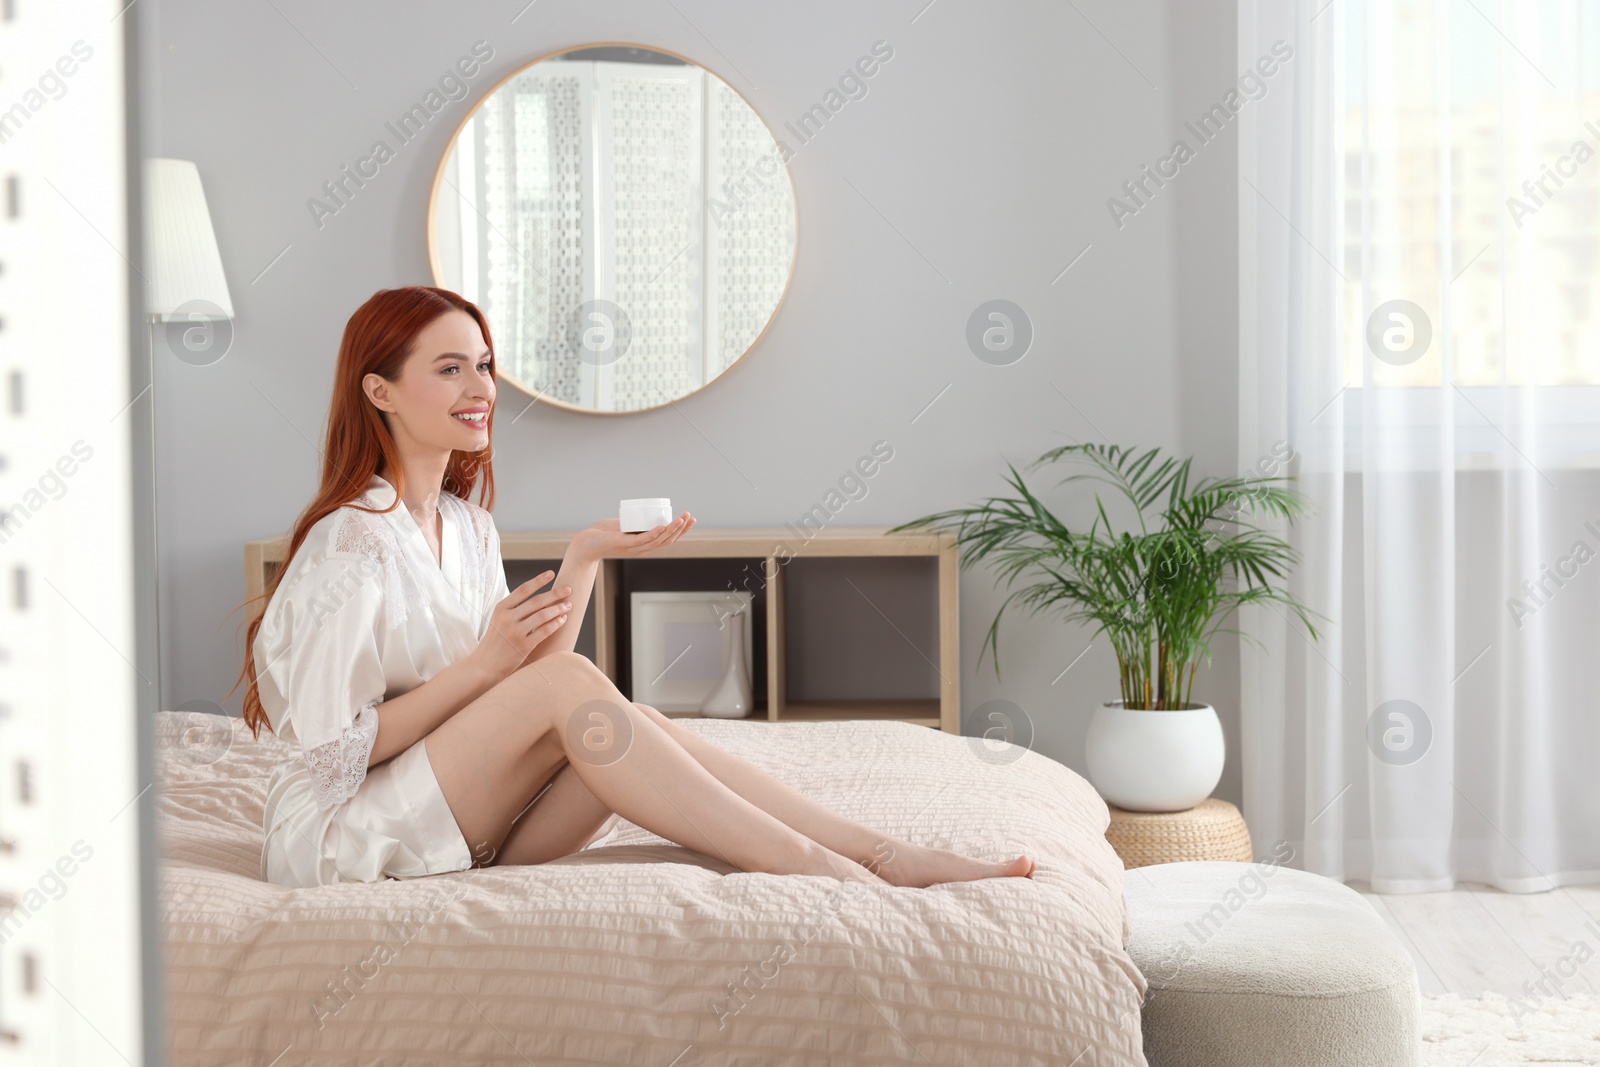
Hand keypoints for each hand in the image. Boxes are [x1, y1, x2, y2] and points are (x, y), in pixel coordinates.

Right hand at [470, 570, 573, 681]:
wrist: (484, 665)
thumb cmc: (494, 641)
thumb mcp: (498, 620)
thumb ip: (514, 609)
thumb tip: (538, 598)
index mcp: (501, 608)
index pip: (523, 590)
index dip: (538, 580)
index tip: (551, 573)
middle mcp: (507, 618)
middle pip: (536, 601)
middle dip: (555, 593)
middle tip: (568, 588)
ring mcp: (515, 632)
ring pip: (542, 615)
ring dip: (558, 608)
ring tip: (568, 605)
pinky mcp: (523, 646)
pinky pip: (544, 631)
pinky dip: (556, 624)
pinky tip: (563, 619)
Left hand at [570, 512, 694, 563]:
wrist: (584, 544)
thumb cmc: (602, 535)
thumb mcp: (623, 526)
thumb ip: (632, 522)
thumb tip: (642, 510)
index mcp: (644, 545)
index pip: (668, 539)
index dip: (681, 531)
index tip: (690, 519)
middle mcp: (642, 549)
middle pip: (667, 540)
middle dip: (681, 529)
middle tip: (690, 516)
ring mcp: (633, 548)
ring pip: (658, 540)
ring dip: (672, 529)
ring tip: (681, 519)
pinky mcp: (624, 544)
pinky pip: (642, 539)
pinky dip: (654, 533)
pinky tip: (662, 526)